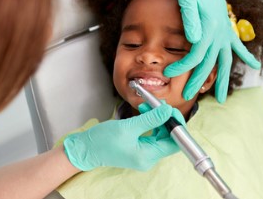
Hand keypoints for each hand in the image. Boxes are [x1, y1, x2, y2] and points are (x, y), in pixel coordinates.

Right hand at [63, 104, 178, 170]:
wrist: (85, 149)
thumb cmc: (102, 141)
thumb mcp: (128, 127)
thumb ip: (151, 119)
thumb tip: (168, 110)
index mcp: (148, 156)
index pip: (175, 143)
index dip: (176, 125)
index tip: (171, 110)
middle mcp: (149, 157)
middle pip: (169, 138)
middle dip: (165, 118)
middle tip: (159, 104)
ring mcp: (144, 154)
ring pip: (160, 134)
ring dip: (157, 118)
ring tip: (148, 105)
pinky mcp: (139, 148)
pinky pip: (151, 134)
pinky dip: (150, 122)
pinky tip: (144, 111)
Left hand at [164, 0, 260, 102]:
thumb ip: (190, 19)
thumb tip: (193, 39)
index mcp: (209, 27)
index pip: (195, 55)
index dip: (183, 67)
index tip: (169, 74)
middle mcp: (219, 32)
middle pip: (209, 63)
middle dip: (198, 81)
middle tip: (187, 96)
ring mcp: (224, 30)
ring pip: (225, 60)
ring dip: (222, 79)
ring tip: (221, 98)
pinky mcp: (225, 26)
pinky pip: (237, 45)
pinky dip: (246, 55)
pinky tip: (255, 65)